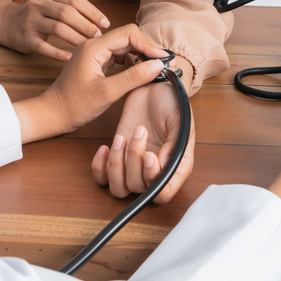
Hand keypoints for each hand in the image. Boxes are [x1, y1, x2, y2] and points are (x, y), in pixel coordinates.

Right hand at [0, 0, 108, 61]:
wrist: (6, 23)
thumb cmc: (38, 14)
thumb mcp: (51, 1)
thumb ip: (71, 6)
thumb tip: (100, 21)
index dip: (92, 12)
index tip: (105, 24)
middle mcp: (37, 3)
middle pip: (67, 13)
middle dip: (86, 26)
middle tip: (99, 37)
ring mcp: (30, 21)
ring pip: (58, 29)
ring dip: (77, 39)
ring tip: (89, 46)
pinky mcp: (25, 39)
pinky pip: (46, 48)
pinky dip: (60, 54)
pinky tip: (72, 58)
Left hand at [13, 24, 164, 142]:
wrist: (53, 114)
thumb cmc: (74, 105)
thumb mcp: (106, 93)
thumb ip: (133, 78)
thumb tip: (157, 65)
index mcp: (94, 47)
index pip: (128, 34)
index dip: (148, 45)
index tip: (163, 59)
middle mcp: (94, 45)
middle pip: (128, 38)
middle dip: (147, 50)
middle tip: (165, 64)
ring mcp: (95, 54)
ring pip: (125, 47)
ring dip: (141, 56)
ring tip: (156, 69)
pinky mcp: (97, 62)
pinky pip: (119, 56)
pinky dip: (132, 63)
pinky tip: (141, 73)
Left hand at [90, 78, 195, 201]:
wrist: (155, 86)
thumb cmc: (171, 102)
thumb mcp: (180, 118)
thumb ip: (175, 143)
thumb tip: (164, 167)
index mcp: (176, 166)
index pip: (164, 194)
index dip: (153, 180)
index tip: (149, 156)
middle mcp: (154, 171)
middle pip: (138, 188)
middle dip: (135, 161)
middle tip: (140, 132)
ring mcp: (133, 166)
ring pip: (119, 188)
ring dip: (116, 165)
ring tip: (121, 138)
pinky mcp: (117, 157)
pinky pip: (102, 177)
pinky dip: (100, 166)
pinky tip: (105, 147)